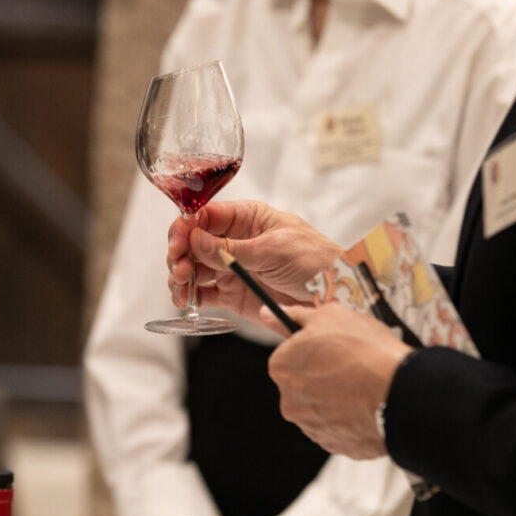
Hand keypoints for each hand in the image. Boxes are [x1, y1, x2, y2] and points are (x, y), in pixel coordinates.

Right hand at [167, 200, 343, 325]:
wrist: (337, 294)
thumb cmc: (315, 260)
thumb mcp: (274, 249)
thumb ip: (233, 249)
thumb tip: (197, 240)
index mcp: (247, 218)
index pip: (205, 216)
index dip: (186, 227)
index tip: (178, 242)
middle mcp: (235, 240)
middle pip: (193, 242)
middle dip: (180, 254)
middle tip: (180, 269)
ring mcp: (232, 267)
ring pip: (194, 268)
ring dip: (181, 276)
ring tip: (181, 288)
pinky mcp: (233, 293)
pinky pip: (204, 293)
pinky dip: (190, 296)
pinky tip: (185, 300)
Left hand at [266, 303, 412, 458]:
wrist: (398, 392)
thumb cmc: (364, 351)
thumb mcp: (330, 316)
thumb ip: (296, 316)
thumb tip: (268, 314)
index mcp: (282, 367)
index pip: (289, 355)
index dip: (312, 348)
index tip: (330, 346)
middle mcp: (289, 401)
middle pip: (302, 383)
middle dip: (322, 374)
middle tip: (350, 364)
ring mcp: (311, 427)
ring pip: (321, 407)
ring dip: (337, 397)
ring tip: (363, 384)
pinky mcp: (335, 444)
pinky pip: (339, 427)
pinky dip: (350, 417)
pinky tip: (367, 404)